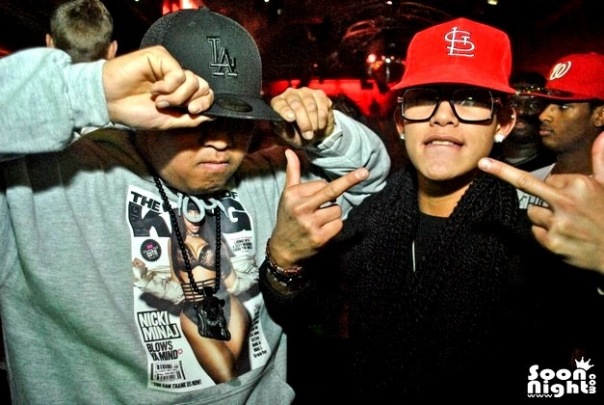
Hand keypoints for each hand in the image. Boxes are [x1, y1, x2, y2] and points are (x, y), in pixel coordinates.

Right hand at [103, 46, 214, 129]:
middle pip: (203, 85)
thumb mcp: (168, 122)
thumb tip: (213, 115)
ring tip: (158, 100)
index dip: (205, 102)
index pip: (206, 92)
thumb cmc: (135, 112)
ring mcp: (169, 66)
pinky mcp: (160, 57)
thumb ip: (191, 119)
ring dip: (176, 96)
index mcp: (180, 92)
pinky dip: (168, 86)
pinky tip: (154, 89)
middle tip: (171, 107)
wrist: (110, 103)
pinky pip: (178, 73)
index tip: (192, 111)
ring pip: (192, 80)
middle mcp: (176, 77)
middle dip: (190, 100)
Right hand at [268, 149, 368, 267]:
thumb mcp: (287, 194)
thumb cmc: (287, 217)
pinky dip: (334, 226)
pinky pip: (338, 224)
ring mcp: (310, 224)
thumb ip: (292, 172)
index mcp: (293, 195)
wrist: (282, 249)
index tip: (318, 196)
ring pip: (337, 210)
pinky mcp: (319, 238)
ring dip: (333, 214)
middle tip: (365, 172)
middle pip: (332, 191)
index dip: (323, 189)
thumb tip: (290, 151)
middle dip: (349, 180)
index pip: (321, 184)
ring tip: (319, 220)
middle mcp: (301, 208)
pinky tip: (322, 230)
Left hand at [270, 87, 334, 146]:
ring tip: (314, 132)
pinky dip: (323, 118)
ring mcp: (306, 92)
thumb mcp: (288, 136)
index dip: (285, 110)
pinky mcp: (319, 94)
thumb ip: (282, 129)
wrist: (313, 134)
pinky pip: (322, 105)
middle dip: (304, 122)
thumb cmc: (297, 134)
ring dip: (314, 122)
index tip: (291, 118)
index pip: (279, 104)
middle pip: (297, 104)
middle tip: (308, 135)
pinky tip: (320, 125)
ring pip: (311, 106)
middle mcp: (291, 94)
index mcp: (278, 103)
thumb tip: (280, 122)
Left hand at [478, 131, 603, 273]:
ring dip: (543, 216)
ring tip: (567, 224)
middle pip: (527, 186)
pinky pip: (534, 231)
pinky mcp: (551, 242)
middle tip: (483, 163)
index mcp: (579, 185)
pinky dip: (545, 233)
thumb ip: (601, 159)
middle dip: (503, 173)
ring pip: (532, 212)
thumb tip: (602, 134)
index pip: (548, 178)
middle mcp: (565, 202)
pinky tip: (564, 236)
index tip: (558, 190)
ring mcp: (557, 223)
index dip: (554, 185)